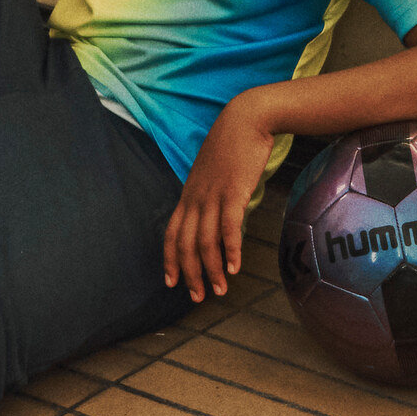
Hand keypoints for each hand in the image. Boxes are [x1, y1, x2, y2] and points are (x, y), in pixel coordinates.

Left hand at [164, 93, 277, 302]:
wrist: (247, 118)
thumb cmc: (232, 145)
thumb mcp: (213, 172)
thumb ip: (211, 195)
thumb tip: (218, 218)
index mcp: (188, 194)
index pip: (171, 233)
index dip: (169, 260)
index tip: (172, 282)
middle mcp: (195, 197)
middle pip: (184, 243)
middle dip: (190, 274)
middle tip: (198, 296)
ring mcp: (213, 195)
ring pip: (205, 241)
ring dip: (211, 269)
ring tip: (219, 290)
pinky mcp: (233, 192)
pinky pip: (228, 227)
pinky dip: (230, 250)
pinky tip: (235, 267)